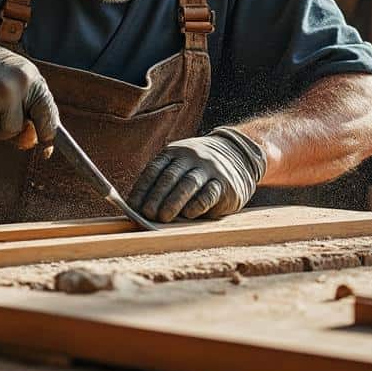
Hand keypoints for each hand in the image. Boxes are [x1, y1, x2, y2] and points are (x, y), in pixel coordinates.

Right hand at [0, 23, 57, 152]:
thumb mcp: (14, 80)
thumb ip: (27, 106)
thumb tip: (34, 141)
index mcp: (34, 78)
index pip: (49, 113)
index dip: (48, 134)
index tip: (46, 148)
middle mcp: (22, 83)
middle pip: (30, 128)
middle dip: (17, 130)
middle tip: (1, 116)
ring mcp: (4, 91)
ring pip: (9, 131)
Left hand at [128, 127, 265, 221]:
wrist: (239, 156)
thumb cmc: (199, 170)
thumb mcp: (180, 166)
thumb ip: (163, 183)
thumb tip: (140, 211)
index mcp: (174, 153)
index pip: (154, 170)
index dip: (142, 189)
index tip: (132, 207)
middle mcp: (191, 157)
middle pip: (170, 177)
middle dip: (156, 197)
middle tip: (147, 214)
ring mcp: (210, 168)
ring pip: (189, 183)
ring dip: (174, 202)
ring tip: (162, 217)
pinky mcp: (225, 183)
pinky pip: (209, 193)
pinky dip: (197, 204)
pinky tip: (188, 214)